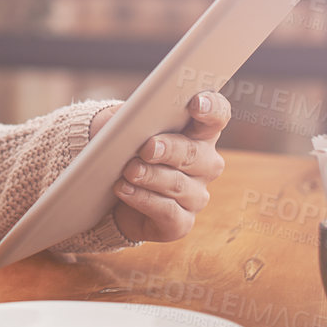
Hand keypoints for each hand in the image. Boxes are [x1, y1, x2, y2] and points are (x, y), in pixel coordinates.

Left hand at [88, 90, 230, 243]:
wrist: (109, 190)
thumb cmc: (125, 148)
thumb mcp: (126, 125)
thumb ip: (134, 116)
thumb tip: (134, 117)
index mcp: (199, 132)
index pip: (217, 116)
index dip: (211, 108)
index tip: (195, 103)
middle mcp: (205, 164)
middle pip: (195, 154)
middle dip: (170, 149)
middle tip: (147, 147)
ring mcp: (196, 195)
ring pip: (178, 185)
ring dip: (150, 176)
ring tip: (128, 170)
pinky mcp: (181, 223)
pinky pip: (167, 212)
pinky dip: (142, 198)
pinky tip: (123, 189)